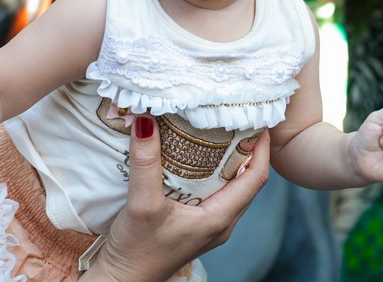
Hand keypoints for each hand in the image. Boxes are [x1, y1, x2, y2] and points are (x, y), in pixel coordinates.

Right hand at [87, 116, 269, 281]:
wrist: (120, 281)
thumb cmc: (136, 251)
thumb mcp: (141, 203)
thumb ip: (145, 162)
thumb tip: (146, 120)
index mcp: (220, 219)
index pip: (256, 178)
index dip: (262, 148)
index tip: (260, 119)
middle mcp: (221, 223)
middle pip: (247, 180)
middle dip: (247, 148)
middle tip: (238, 117)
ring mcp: (209, 226)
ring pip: (231, 187)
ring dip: (230, 160)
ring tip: (221, 130)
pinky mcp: (195, 226)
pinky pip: (215, 194)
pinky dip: (212, 172)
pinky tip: (196, 157)